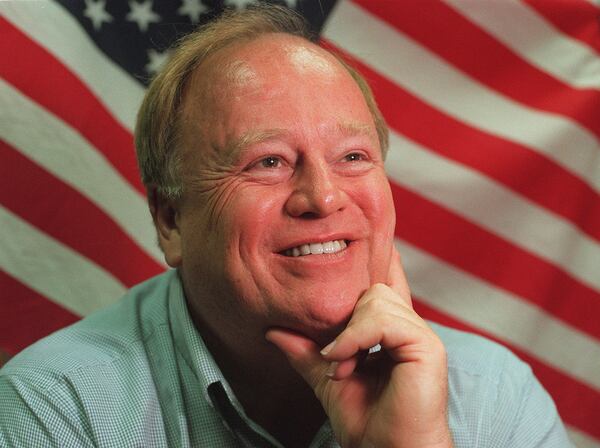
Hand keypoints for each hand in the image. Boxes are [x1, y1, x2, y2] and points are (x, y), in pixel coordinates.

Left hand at [266, 248, 451, 447]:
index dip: (374, 261)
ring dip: (348, 333)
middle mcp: (408, 327)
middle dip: (344, 318)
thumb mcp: (326, 379)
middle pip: (371, 287)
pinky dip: (356, 338)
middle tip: (333, 358)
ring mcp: (420, 335)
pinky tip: (345, 361)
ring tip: (340, 365)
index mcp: (392, 331)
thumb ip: (306, 352)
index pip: (385, 282)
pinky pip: (382, 319)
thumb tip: (273, 331)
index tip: (350, 244)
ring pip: (375, 298)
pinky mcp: (426, 346)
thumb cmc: (367, 421)